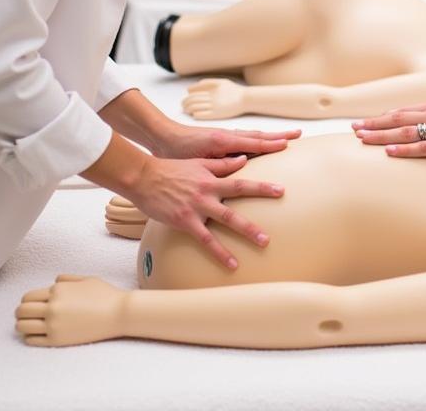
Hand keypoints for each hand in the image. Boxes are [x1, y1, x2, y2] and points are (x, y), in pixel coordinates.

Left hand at [16, 275, 126, 346]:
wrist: (118, 313)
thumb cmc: (105, 294)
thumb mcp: (86, 279)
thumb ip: (67, 279)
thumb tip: (54, 282)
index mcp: (58, 290)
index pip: (28, 297)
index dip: (27, 301)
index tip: (31, 305)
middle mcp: (52, 306)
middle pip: (21, 311)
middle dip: (21, 313)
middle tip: (26, 316)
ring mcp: (53, 324)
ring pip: (22, 326)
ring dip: (22, 325)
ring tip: (29, 325)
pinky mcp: (56, 340)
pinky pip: (31, 340)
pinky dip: (29, 337)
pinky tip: (36, 334)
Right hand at [125, 154, 284, 268]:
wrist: (144, 178)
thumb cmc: (170, 169)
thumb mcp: (199, 163)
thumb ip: (222, 164)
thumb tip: (243, 160)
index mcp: (213, 177)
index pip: (242, 181)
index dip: (262, 186)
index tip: (281, 190)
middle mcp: (208, 191)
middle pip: (239, 199)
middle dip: (261, 206)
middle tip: (279, 219)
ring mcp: (198, 206)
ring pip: (227, 219)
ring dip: (246, 231)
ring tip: (263, 243)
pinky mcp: (185, 220)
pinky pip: (206, 239)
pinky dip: (220, 252)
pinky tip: (232, 263)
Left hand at [152, 118, 300, 157]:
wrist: (163, 139)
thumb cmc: (178, 151)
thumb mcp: (198, 158)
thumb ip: (219, 160)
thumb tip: (244, 161)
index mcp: (224, 141)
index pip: (255, 142)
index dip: (272, 143)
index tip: (289, 143)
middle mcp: (228, 138)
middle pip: (259, 136)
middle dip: (279, 136)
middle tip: (298, 134)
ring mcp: (226, 138)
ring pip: (253, 137)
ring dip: (270, 137)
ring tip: (287, 138)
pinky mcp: (221, 141)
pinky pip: (243, 140)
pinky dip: (256, 140)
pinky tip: (262, 144)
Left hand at [182, 79, 246, 119]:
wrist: (246, 99)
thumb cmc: (233, 90)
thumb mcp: (221, 81)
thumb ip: (207, 82)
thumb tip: (194, 86)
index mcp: (211, 88)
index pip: (193, 91)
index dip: (188, 94)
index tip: (187, 95)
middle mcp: (211, 96)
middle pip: (191, 100)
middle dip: (185, 102)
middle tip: (183, 104)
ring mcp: (213, 106)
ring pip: (194, 108)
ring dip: (188, 109)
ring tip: (186, 110)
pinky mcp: (216, 115)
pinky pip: (201, 115)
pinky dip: (195, 114)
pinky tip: (194, 114)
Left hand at [352, 102, 425, 161]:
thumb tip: (417, 123)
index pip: (401, 112)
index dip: (381, 118)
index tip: (365, 122)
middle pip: (396, 119)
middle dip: (374, 124)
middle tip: (355, 129)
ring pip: (403, 132)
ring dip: (381, 136)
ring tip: (363, 139)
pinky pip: (421, 147)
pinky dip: (403, 150)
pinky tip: (389, 152)